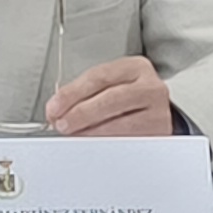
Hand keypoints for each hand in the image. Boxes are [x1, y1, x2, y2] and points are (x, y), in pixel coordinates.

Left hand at [43, 55, 174, 138]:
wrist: (156, 114)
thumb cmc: (127, 99)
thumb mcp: (110, 85)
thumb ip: (84, 93)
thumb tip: (56, 110)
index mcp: (135, 67)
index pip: (99, 77)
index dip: (72, 93)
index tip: (54, 107)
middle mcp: (150, 87)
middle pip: (111, 99)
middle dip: (81, 113)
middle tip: (61, 124)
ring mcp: (158, 111)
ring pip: (121, 123)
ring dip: (91, 132)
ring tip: (73, 135)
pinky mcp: (159, 134)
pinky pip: (128, 141)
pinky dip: (105, 144)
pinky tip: (92, 144)